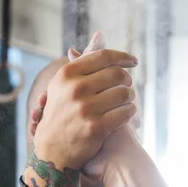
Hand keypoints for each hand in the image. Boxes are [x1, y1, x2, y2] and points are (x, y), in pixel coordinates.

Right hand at [32, 35, 137, 169]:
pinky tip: (127, 114)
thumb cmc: (62, 113)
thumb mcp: (65, 84)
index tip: (134, 61)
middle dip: (127, 80)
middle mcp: (76, 89)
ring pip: (125, 93)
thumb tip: (100, 34)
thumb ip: (84, 61)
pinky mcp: (97, 127)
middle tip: (127, 86)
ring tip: (126, 101)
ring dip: (130, 98)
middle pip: (118, 74)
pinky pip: (126, 113)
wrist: (53, 152)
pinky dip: (130, 112)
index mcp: (67, 74)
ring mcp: (86, 109)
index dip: (123, 57)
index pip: (103, 57)